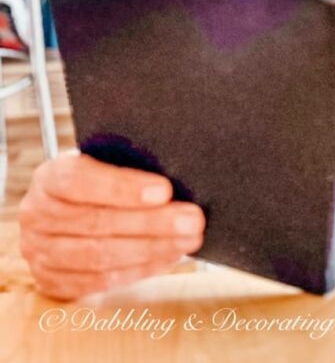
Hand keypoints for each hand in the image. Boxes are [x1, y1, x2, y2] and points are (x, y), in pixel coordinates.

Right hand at [18, 153, 204, 299]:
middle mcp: (37, 216)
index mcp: (49, 178)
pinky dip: (139, 269)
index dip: (122, 187)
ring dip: (151, 249)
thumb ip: (129, 162)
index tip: (165, 190)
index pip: (79, 181)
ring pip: (99, 256)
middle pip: (96, 223)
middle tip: (192, 220)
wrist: (68, 206)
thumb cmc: (98, 176)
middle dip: (151, 223)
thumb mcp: (106, 158)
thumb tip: (177, 174)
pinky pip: (100, 281)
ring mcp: (40, 253)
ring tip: (188, 240)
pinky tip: (168, 256)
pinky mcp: (53, 281)